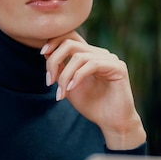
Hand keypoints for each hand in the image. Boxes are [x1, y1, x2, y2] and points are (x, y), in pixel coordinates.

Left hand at [41, 31, 145, 149]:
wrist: (111, 122)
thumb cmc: (92, 105)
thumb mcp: (68, 85)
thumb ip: (60, 69)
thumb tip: (46, 53)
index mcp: (89, 55)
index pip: (70, 37)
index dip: (54, 41)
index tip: (42, 54)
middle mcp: (100, 54)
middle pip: (70, 44)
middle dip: (54, 61)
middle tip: (50, 81)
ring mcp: (110, 59)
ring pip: (79, 56)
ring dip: (65, 75)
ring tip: (61, 92)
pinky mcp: (118, 68)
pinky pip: (92, 64)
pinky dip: (78, 76)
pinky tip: (71, 88)